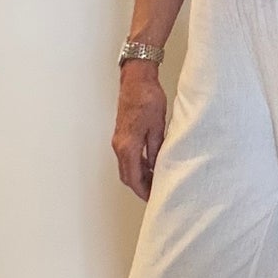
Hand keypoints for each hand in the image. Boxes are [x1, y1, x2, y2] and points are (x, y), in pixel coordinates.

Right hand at [113, 62, 167, 199]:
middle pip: (127, 176)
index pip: (133, 178)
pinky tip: (150, 164)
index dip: (143, 191)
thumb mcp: (158, 127)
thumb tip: (157, 167)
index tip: (153, 197)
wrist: (137, 80)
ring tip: (155, 180)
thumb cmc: (148, 98)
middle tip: (155, 193)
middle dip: (140, 187)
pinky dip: (136, 165)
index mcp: (128, 146)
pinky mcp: (121, 134)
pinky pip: (127, 156)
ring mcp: (118, 140)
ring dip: (138, 176)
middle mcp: (119, 145)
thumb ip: (156, 149)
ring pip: (126, 167)